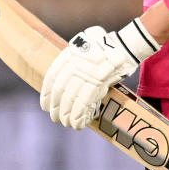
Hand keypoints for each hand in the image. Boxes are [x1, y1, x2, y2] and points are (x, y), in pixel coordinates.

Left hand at [40, 20, 158, 128]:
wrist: (123, 45)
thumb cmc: (105, 48)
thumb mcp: (83, 48)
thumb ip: (73, 63)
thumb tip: (66, 85)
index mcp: (68, 55)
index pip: (51, 77)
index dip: (47, 94)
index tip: (44, 105)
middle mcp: (73, 64)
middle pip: (59, 90)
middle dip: (55, 107)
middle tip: (55, 118)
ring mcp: (85, 72)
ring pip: (70, 98)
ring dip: (66, 115)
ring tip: (66, 123)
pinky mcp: (97, 81)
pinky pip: (83, 102)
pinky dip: (79, 115)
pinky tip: (78, 124)